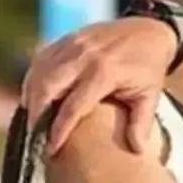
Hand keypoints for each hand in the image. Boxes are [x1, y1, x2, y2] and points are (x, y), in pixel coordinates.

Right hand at [22, 17, 176, 155]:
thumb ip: (142, 123)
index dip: (59, 130)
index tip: (50, 150)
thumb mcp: (151, 95)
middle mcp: (85, 57)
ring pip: (39, 74)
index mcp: (105, 72)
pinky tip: (36, 98)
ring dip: (32, 98)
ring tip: (35, 121)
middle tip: (35, 137)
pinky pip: (40, 61)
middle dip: (36, 115)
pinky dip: (34, 80)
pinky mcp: (66, 39)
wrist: (149, 31)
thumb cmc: (149, 67)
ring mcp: (73, 45)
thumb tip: (137, 151)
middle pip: (47, 88)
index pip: (74, 106)